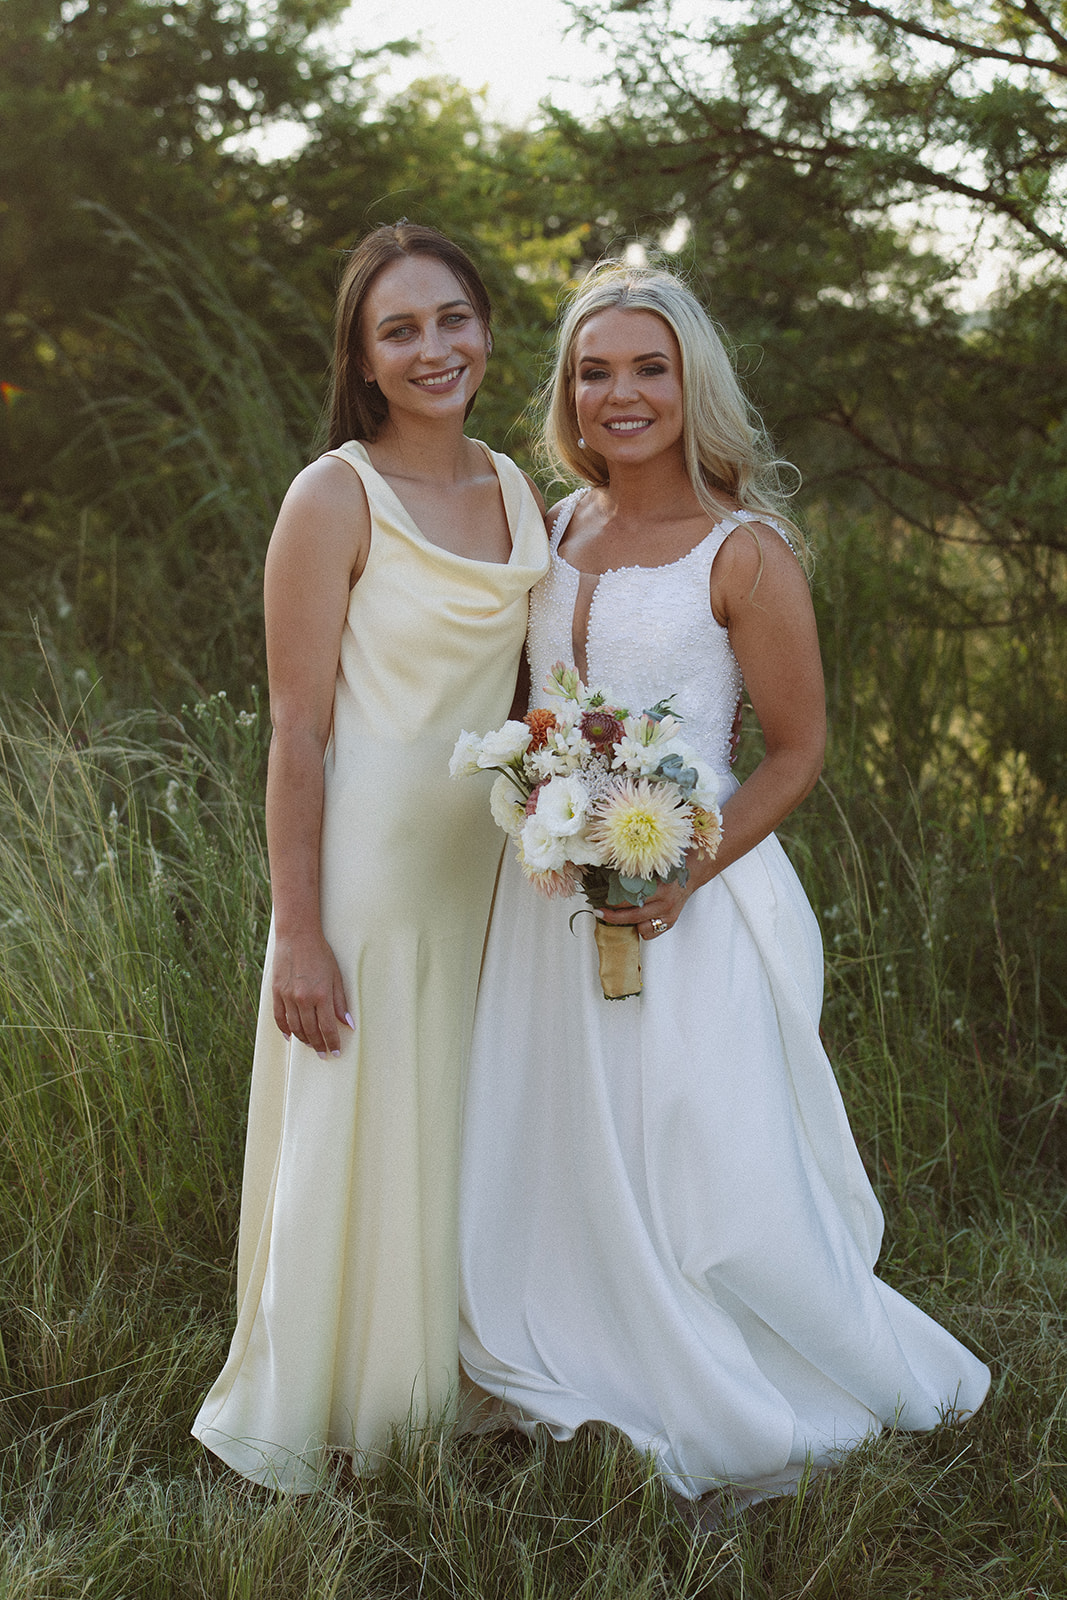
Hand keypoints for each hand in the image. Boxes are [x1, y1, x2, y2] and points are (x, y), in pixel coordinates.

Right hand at [271, 931, 353, 1056]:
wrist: (297, 936)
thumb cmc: (321, 954)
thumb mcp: (336, 976)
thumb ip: (341, 1002)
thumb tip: (348, 1024)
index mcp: (321, 995)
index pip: (328, 1028)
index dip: (332, 1043)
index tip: (336, 1052)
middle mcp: (303, 999)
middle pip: (311, 1031)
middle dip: (318, 1045)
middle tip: (323, 1054)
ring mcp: (288, 996)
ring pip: (295, 1027)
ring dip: (303, 1039)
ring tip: (310, 1045)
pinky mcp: (276, 992)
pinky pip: (279, 1017)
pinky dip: (284, 1029)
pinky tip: (290, 1036)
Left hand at [598, 851, 711, 939]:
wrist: (692, 873)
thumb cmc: (671, 867)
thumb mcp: (654, 866)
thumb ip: (637, 874)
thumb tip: (611, 876)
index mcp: (662, 889)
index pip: (634, 899)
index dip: (616, 902)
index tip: (603, 900)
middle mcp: (666, 905)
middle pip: (634, 916)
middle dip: (614, 916)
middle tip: (600, 912)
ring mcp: (668, 916)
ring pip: (642, 929)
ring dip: (629, 923)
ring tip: (619, 915)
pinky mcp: (670, 922)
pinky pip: (651, 932)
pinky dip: (642, 928)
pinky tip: (638, 918)